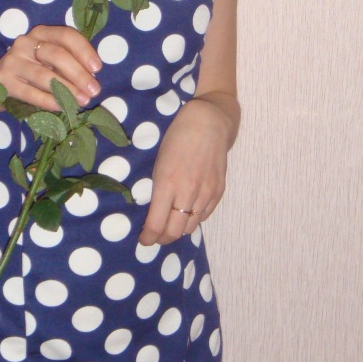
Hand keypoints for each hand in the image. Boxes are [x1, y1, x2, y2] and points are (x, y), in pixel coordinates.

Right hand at [0, 25, 101, 111]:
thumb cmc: (32, 68)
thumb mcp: (48, 58)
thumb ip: (67, 62)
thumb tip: (91, 77)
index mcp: (41, 33)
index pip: (66, 35)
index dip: (84, 51)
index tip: (97, 68)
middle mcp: (25, 42)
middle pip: (56, 55)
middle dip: (79, 74)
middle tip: (94, 90)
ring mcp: (13, 61)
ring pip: (44, 75)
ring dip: (67, 90)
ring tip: (82, 101)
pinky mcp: (5, 81)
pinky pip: (31, 93)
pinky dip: (49, 100)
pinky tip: (62, 106)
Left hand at [139, 98, 232, 245]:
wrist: (210, 122)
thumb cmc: (177, 136)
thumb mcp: (159, 161)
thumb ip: (157, 188)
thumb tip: (152, 211)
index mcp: (168, 183)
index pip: (157, 224)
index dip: (148, 237)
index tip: (143, 239)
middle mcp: (188, 192)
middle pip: (174, 231)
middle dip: (162, 239)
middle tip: (154, 237)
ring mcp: (206, 193)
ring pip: (190, 226)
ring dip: (178, 230)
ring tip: (170, 226)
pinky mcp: (219, 191)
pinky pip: (204, 216)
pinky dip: (193, 219)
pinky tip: (186, 213)